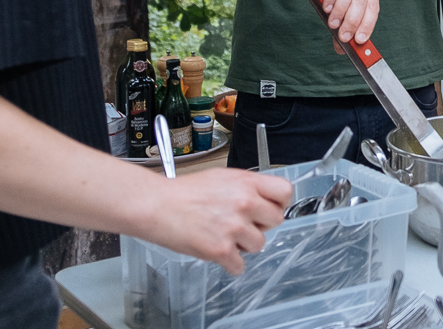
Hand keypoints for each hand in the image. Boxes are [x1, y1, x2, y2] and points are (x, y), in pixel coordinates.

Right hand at [144, 167, 292, 274]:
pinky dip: (231, 263)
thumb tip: (264, 200)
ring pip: (260, 245)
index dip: (279, 202)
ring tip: (225, 236)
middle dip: (262, 225)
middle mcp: (245, 203)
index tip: (270, 208)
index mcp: (247, 182)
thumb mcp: (223, 177)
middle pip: (277, 220)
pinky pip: (240, 265)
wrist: (157, 206)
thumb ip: (247, 188)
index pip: (285, 191)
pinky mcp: (220, 250)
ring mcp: (234, 227)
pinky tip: (218, 251)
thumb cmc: (185, 192)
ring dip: (245, 245)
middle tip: (244, 224)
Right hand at [311, 0, 380, 44]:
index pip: (373, 7)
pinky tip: (326, 7)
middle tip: (343, 36)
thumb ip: (342, 20)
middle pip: (361, 1)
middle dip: (353, 22)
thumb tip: (340, 48)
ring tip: (332, 24)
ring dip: (340, 11)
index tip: (360, 41)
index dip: (368, 25)